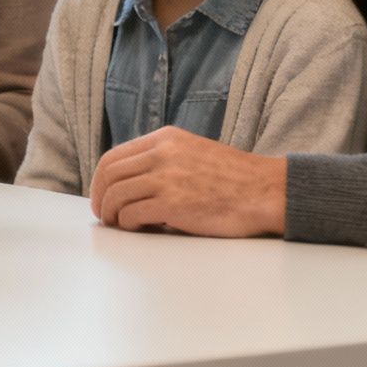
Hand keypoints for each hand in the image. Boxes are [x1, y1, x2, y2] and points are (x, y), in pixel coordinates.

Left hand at [87, 126, 286, 236]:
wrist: (266, 191)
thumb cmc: (234, 179)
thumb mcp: (193, 152)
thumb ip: (164, 159)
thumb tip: (132, 181)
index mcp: (165, 139)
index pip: (114, 156)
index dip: (100, 180)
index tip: (102, 196)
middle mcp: (162, 153)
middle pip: (108, 174)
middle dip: (100, 198)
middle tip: (104, 215)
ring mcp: (166, 178)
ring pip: (116, 195)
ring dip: (112, 214)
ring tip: (121, 225)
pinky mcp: (172, 203)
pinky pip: (132, 213)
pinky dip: (128, 223)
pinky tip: (139, 228)